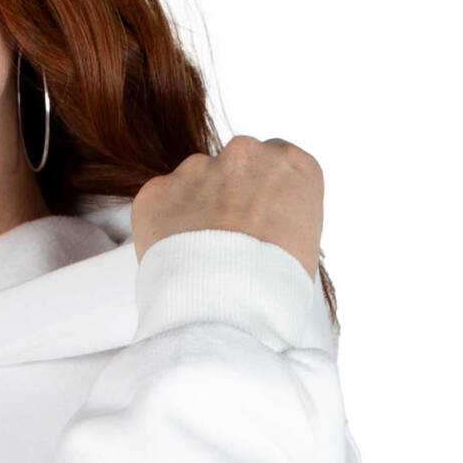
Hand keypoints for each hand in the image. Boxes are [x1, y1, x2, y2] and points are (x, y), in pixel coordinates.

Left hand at [129, 139, 323, 279]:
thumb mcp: (304, 243)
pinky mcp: (158, 189)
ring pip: (194, 181)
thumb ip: (281, 215)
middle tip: (225, 240)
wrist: (228, 308)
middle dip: (228, 195)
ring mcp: (199, 167)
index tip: (256, 217)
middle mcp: (246, 154)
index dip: (262, 192)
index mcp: (291, 164)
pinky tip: (174, 257)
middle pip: (234, 164)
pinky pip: (159, 202)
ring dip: (194, 209)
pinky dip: (162, 225)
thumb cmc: (275, 288)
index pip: (275, 160)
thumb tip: (260, 223)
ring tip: (198, 256)